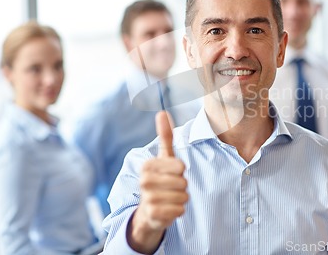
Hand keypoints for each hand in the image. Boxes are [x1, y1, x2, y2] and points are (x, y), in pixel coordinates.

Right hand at [127, 111, 188, 253]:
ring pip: (183, 196)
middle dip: (181, 186)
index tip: (170, 174)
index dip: (180, 172)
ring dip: (181, 199)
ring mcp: (147, 198)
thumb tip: (162, 112)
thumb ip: (164, 136)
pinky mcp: (153, 215)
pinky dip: (178, 211)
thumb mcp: (164, 158)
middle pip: (183, 182)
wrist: (148, 212)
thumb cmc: (160, 180)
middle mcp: (144, 181)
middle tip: (169, 188)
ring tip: (168, 199)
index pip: (180, 166)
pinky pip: (180, 210)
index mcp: (147, 165)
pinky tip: (168, 210)